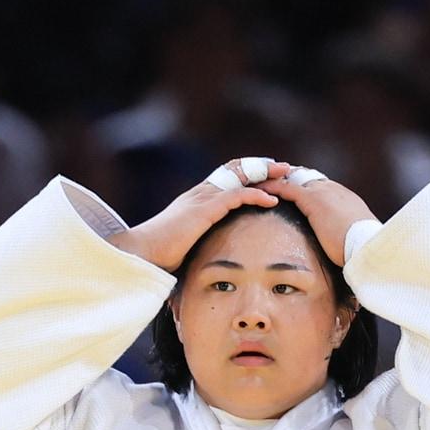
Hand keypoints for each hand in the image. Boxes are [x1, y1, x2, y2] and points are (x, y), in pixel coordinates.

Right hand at [108, 160, 290, 272]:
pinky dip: (256, 194)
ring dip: (266, 175)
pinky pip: (237, 195)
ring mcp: (203, 198)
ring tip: (286, 177)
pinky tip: (272, 199)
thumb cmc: (159, 256)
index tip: (269, 176)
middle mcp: (201, 193)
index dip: (249, 174)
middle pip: (237, 169)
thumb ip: (199, 244)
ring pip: (241, 177)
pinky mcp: (205, 208)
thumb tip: (208, 262)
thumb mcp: (185, 246)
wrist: (143, 252)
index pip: (228, 178)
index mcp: (197, 200)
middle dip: (262, 166)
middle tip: (284, 168)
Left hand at [261, 172, 375, 268]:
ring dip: (277, 179)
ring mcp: (324, 192)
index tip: (296, 188)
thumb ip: (346, 242)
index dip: (307, 186)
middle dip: (290, 177)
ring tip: (260, 182)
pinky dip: (273, 187)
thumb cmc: (366, 251)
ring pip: (294, 178)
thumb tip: (344, 256)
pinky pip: (286, 188)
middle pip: (306, 176)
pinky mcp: (312, 200)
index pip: (321, 186)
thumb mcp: (355, 242)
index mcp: (346, 199)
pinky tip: (259, 189)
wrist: (368, 245)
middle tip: (273, 179)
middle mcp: (334, 190)